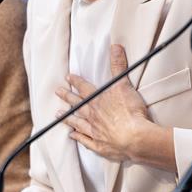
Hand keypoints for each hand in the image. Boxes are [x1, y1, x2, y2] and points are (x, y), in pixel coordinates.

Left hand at [55, 44, 174, 168]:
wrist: (134, 137)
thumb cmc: (130, 111)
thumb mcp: (124, 84)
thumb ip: (118, 66)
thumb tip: (115, 46)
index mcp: (98, 100)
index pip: (84, 88)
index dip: (76, 81)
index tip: (68, 77)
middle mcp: (92, 115)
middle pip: (77, 105)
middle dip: (67, 97)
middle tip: (57, 92)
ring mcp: (94, 131)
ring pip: (77, 122)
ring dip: (68, 118)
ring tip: (58, 114)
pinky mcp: (99, 145)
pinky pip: (85, 140)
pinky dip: (78, 137)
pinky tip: (72, 135)